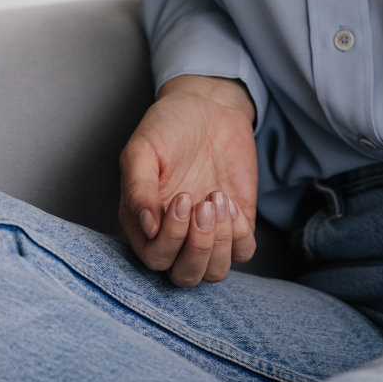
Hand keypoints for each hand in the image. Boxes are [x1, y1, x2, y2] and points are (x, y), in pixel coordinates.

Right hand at [119, 74, 258, 287]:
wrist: (208, 105)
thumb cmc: (168, 126)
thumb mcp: (142, 149)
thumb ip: (138, 188)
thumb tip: (148, 228)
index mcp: (145, 224)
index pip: (155, 259)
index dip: (172, 237)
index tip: (182, 196)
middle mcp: (176, 236)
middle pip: (186, 276)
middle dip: (198, 246)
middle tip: (204, 202)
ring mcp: (208, 232)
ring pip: (215, 272)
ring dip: (220, 241)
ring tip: (218, 197)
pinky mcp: (237, 222)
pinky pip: (244, 252)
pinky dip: (240, 235)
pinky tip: (231, 201)